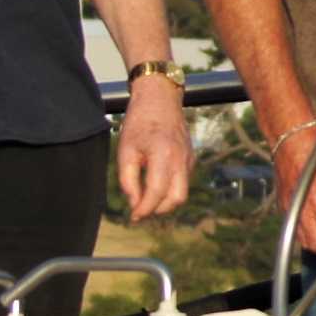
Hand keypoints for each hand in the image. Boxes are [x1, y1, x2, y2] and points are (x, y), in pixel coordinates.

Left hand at [117, 79, 192, 219]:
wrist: (160, 98)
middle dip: (157, 210)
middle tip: (140, 211)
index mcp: (163, 155)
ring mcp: (188, 158)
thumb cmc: (139, 122)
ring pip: (182, 192)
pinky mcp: (190, 157)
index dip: (144, 209)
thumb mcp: (125, 150)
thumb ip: (128, 179)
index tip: (133, 217)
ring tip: (145, 199)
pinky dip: (169, 189)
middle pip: (176, 199)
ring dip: (164, 201)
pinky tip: (154, 183)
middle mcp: (181, 159)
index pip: (156, 193)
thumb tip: (134, 202)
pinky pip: (182, 180)